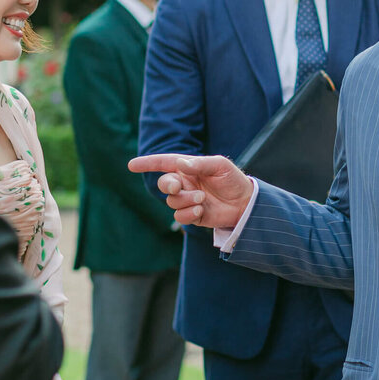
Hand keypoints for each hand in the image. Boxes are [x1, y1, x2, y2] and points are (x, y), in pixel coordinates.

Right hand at [129, 154, 252, 228]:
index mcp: (188, 167)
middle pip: (164, 184)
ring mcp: (188, 200)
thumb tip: (180, 165)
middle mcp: (185, 183)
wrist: (246, 203)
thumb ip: (199, 164)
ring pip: (172, 201)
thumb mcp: (219, 165)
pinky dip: (187, 214)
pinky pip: (180, 216)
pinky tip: (200, 210)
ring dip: (185, 200)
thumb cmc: (233, 179)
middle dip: (167, 185)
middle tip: (178, 186)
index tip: (131, 165)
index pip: (163, 163)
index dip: (147, 164)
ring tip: (202, 199)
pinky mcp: (193, 215)